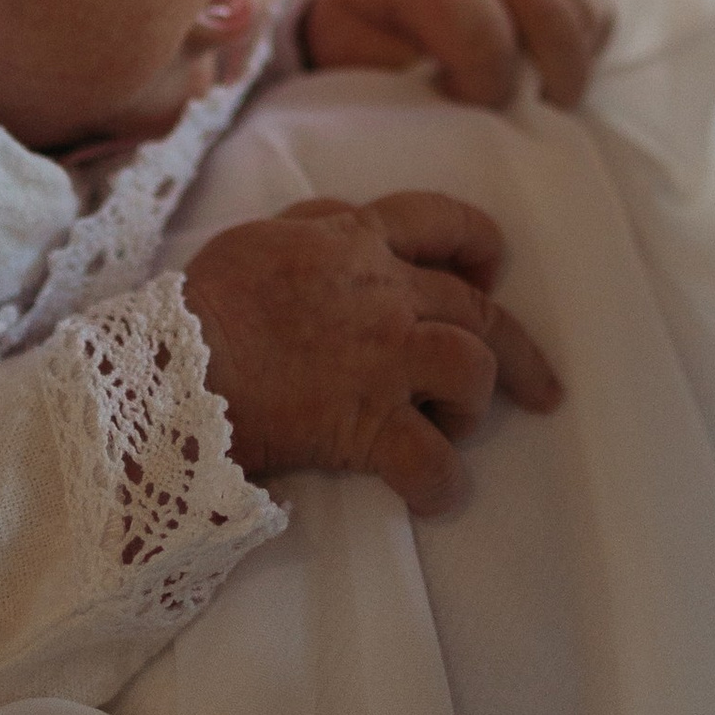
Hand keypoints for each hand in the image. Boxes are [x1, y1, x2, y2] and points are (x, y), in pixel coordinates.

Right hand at [184, 193, 560, 513]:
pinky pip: (429, 460)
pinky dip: (440, 482)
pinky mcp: (367, 424)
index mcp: (357, 242)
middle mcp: (386, 295)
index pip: (440, 220)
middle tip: (542, 389)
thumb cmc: (205, 302)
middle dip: (516, 349)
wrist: (172, 366)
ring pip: (471, 369)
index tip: (492, 267)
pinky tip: (433, 494)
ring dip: (474, 403)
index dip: (478, 242)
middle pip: (477, 308)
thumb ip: (316, 225)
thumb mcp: (263, 236)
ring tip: (455, 430)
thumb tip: (348, 222)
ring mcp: (383, 360)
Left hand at [302, 0, 612, 109]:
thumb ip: (380, 71)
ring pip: (579, 11)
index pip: (481, 32)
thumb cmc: (361, 21)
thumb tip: (433, 98)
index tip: (462, 104)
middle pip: (548, 16)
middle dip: (547, 80)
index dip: (484, 85)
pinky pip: (593, 8)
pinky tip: (550, 72)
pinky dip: (586, 47)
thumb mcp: (344, 44)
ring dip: (572, 66)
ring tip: (541, 100)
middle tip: (525, 117)